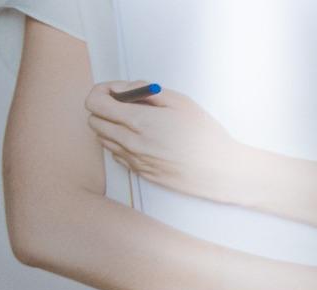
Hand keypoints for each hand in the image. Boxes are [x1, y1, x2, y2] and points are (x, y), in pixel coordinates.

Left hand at [85, 82, 245, 204]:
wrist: (222, 172)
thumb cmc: (206, 136)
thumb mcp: (180, 101)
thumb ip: (145, 90)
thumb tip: (121, 89)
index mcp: (139, 121)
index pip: (94, 103)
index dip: (102, 92)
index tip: (116, 91)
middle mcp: (132, 143)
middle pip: (94, 121)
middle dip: (104, 109)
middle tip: (125, 105)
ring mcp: (135, 161)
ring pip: (103, 139)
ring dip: (112, 127)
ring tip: (136, 123)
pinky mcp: (142, 173)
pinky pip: (117, 155)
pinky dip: (122, 144)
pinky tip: (143, 140)